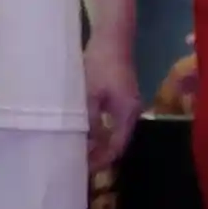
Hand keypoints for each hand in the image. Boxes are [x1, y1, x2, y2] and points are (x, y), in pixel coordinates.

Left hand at [81, 32, 142, 169]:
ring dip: (97, 144)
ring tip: (77, 151)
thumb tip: (83, 145)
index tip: (81, 170)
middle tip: (76, 164)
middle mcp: (131, 113)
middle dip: (99, 155)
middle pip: (117, 142)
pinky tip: (83, 132)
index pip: (116, 147)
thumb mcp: (90, 95)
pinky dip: (98, 131)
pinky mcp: (121, 98)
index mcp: (127, 113)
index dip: (100, 161)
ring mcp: (127, 105)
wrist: (112, 38)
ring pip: (113, 133)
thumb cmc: (101, 65)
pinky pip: (111, 123)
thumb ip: (88, 121)